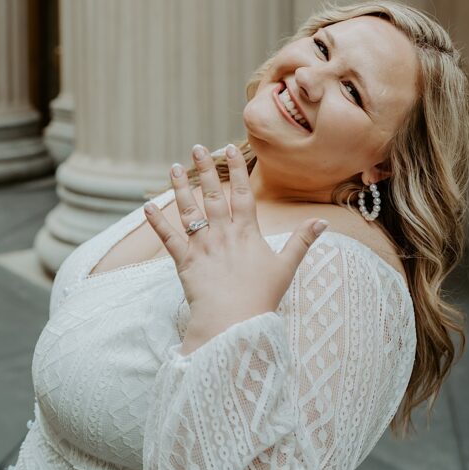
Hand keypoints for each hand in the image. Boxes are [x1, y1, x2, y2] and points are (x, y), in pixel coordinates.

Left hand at [143, 144, 328, 321]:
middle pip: (213, 194)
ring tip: (174, 167)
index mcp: (247, 232)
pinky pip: (168, 238)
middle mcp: (223, 233)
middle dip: (205, 169)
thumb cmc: (262, 296)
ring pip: (189, 210)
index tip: (229, 148)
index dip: (237, 169)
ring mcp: (202, 245)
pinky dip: (157, 222)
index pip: (242, 193)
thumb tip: (322, 221)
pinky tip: (146, 206)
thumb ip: (302, 241)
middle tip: (197, 147)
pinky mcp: (184, 261)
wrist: (233, 322)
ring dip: (180, 187)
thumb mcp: (287, 267)